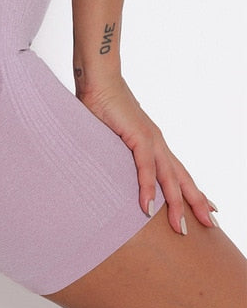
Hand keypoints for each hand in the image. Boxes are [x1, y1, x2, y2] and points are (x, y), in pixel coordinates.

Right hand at [76, 76, 217, 233]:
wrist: (97, 79)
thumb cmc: (99, 103)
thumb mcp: (109, 135)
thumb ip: (113, 152)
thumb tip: (103, 166)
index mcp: (152, 142)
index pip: (177, 171)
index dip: (192, 189)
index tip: (206, 207)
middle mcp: (157, 142)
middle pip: (182, 178)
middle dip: (196, 202)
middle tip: (211, 224)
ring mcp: (150, 139)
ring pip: (169, 178)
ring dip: (177, 204)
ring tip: (182, 227)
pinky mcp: (138, 136)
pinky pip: (145, 167)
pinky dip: (148, 188)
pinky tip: (148, 207)